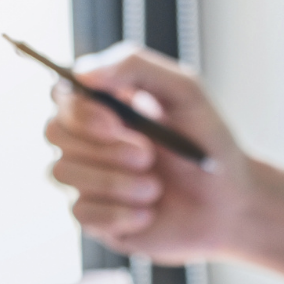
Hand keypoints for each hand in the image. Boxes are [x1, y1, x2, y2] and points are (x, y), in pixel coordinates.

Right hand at [44, 43, 249, 260]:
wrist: (230, 204)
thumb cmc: (208, 144)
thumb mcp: (184, 91)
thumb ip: (135, 65)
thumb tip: (82, 72)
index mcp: (104, 104)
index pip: (61, 95)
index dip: (80, 109)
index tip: (116, 122)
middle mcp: (88, 139)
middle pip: (53, 132)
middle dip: (104, 148)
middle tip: (148, 157)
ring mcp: (87, 179)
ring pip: (62, 172)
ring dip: (114, 181)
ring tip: (156, 186)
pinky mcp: (94, 218)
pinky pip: (81, 213)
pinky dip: (119, 212)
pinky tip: (150, 212)